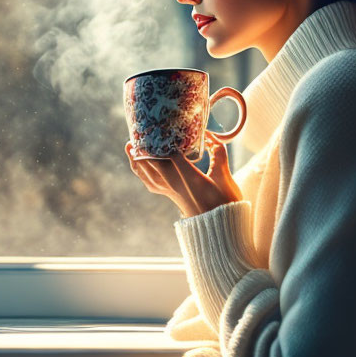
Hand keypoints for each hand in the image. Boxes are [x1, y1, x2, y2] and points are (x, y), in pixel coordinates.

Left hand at [124, 131, 243, 218]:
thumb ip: (219, 156)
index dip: (161, 141)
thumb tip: (212, 137)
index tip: (157, 126)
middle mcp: (175, 185)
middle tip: (138, 131)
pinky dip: (141, 172)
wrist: (219, 231)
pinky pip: (149, 183)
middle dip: (143, 147)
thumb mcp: (226, 178)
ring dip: (137, 159)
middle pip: (152, 162)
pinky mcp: (170, 196)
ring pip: (146, 173)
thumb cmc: (225, 204)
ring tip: (129, 146)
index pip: (169, 155)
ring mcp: (170, 191)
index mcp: (189, 178)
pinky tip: (138, 166)